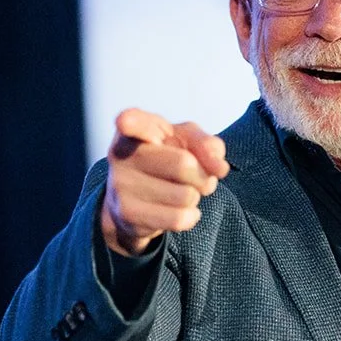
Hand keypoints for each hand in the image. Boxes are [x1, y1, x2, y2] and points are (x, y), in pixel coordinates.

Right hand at [100, 109, 229, 256]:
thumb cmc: (165, 160)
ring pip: (186, 195)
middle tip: (193, 175)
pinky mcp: (127, 214)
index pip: (131, 121)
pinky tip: (179, 210)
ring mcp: (121, 185)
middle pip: (184, 164)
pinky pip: (179, 218)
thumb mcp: (187, 141)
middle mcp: (121, 154)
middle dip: (201, 175)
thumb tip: (220, 167)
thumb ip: (208, 144)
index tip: (125, 122)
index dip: (130, 122)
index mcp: (134, 128)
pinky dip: (190, 216)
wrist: (135, 201)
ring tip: (180, 192)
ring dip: (194, 197)